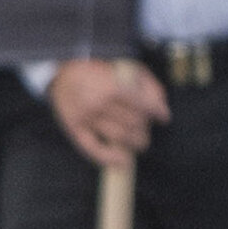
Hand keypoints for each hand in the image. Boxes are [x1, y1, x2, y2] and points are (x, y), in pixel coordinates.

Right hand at [44, 56, 166, 171]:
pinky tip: (123, 161)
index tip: (164, 118)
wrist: (63, 73)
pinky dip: (110, 158)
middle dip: (144, 129)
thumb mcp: (127, 67)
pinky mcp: (74, 129)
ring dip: (134, 143)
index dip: (158, 113)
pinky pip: (93, 149)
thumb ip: (147, 85)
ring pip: (118, 138)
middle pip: (133, 124)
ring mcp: (86, 118)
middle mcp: (99, 104)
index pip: (143, 106)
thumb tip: (162, 108)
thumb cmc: (100, 70)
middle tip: (145, 129)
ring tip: (139, 143)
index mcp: (112, 86)